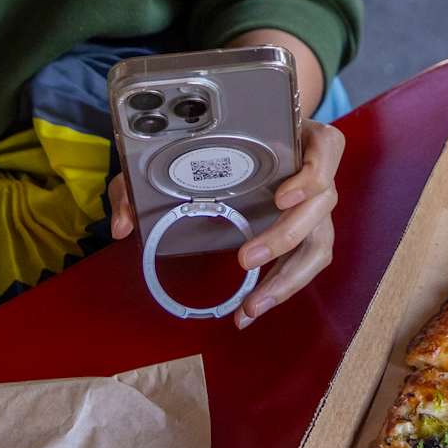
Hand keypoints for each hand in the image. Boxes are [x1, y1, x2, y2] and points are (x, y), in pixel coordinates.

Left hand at [109, 116, 345, 328]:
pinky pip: (307, 263)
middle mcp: (315, 173)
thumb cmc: (218, 139)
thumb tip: (120, 226)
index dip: (312, 173)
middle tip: (245, 259)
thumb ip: (143, 181)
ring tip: (252, 305)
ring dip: (289, 278)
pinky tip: (251, 310)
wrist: (247, 138)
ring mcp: (314, 206)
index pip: (327, 148)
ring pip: (320, 244)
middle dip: (285, 236)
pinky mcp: (307, 233)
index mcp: (298, 137)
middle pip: (323, 205)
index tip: (281, 195)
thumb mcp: (178, 149)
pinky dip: (282, 288)